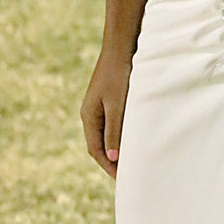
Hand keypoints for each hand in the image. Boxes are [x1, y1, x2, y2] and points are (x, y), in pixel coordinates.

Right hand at [80, 51, 132, 177]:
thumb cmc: (120, 73)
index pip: (96, 150)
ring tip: (133, 159)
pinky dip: (122, 132)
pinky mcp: (110, 97)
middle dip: (113, 160)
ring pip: (108, 132)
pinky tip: (135, 135)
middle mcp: (91, 112)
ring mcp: (100, 104)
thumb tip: (113, 159)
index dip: (109, 166)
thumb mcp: (118, 104)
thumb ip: (115, 131)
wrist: (122, 44)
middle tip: (129, 173)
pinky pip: (114, 121)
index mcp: (89, 117)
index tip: (124, 179)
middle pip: (100, 144)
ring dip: (118, 146)